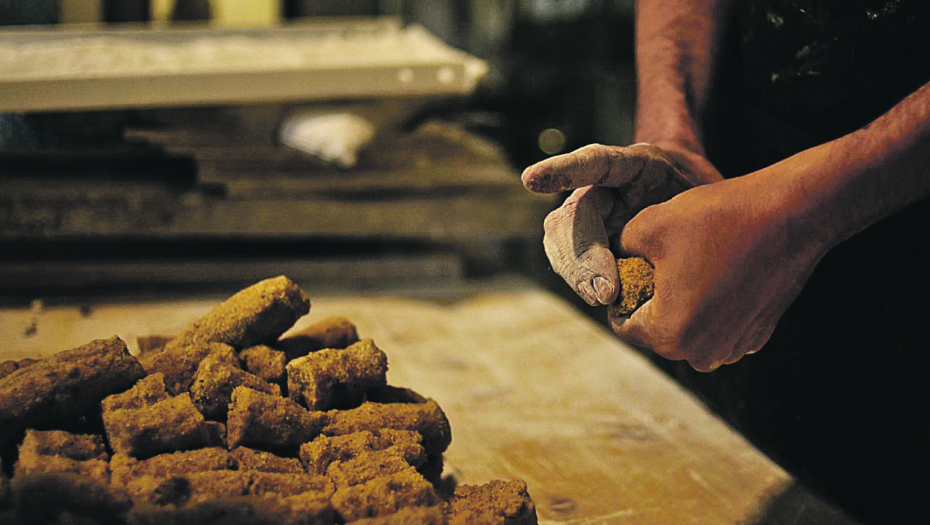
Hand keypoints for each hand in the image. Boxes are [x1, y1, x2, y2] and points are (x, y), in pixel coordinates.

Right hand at [521, 142, 721, 305]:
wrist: (686, 197)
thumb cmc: (697, 193)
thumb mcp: (703, 193)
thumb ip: (690, 212)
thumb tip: (681, 249)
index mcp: (628, 164)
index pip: (593, 162)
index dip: (563, 170)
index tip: (532, 181)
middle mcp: (597, 186)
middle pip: (572, 215)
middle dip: (583, 255)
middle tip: (605, 290)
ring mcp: (585, 214)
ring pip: (561, 240)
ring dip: (576, 273)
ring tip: (600, 298)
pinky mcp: (583, 241)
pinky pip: (568, 260)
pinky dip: (579, 281)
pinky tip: (598, 296)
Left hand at [612, 164, 830, 370]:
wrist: (791, 213)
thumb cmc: (717, 218)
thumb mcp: (646, 226)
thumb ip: (617, 251)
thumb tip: (611, 262)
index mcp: (670, 336)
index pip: (623, 323)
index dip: (620, 292)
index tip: (629, 264)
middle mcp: (703, 354)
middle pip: (655, 329)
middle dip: (650, 298)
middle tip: (659, 259)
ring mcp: (735, 348)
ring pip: (687, 328)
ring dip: (681, 301)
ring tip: (690, 261)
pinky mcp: (758, 335)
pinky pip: (717, 323)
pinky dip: (711, 302)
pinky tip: (719, 268)